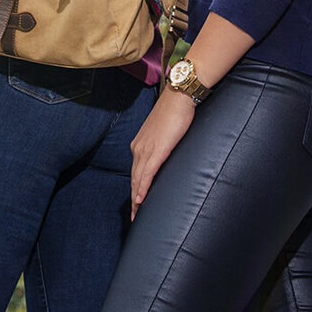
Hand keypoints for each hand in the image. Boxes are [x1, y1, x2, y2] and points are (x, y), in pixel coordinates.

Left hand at [128, 89, 195, 219]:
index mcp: (140, 142)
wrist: (178, 96)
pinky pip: (147, 174)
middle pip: (134, 178)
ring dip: (136, 198)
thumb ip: (162, 143)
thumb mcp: (165, 130)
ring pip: (137, 179)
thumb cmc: (175, 110)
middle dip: (133, 198)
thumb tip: (168, 150)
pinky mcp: (156, 151)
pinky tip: (140, 200)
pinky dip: (142, 188)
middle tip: (134, 215)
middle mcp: (138, 147)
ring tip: (136, 213)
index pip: (135, 170)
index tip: (135, 201)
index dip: (135, 186)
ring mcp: (146, 149)